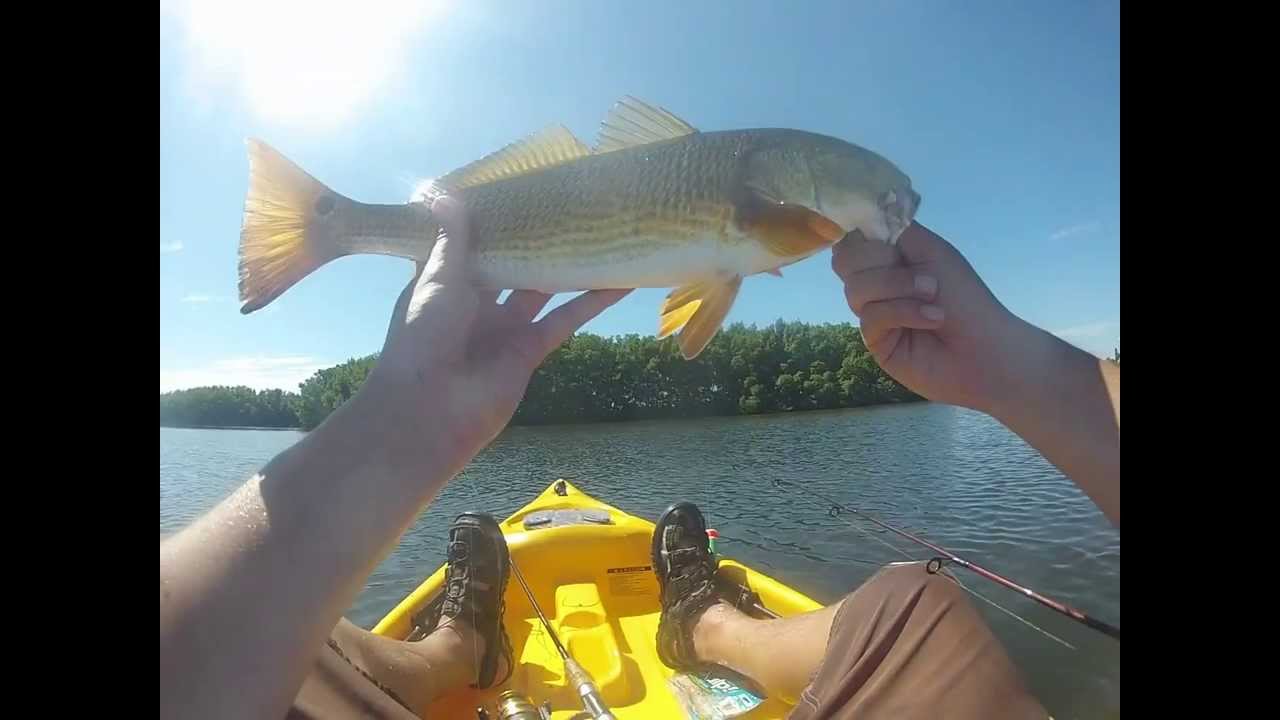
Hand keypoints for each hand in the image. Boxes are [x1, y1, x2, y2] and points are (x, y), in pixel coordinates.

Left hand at [361, 196, 630, 469]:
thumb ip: (451, 241)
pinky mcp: (531, 349)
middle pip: (516, 264)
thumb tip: (444, 192)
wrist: (430, 409)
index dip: (497, 222)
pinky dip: (593, 302)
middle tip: (570, 204)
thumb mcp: (435, 279)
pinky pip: (567, 319)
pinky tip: (620, 280)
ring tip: (603, 235)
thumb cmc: (422, 338)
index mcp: (449, 283)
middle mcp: (479, 303)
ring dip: (571, 266)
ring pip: (546, 289)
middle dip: (538, 241)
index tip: (521, 192)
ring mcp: (507, 327)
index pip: (476, 245)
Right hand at [831, 222, 1032, 415]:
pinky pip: (871, 316)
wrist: (986, 348)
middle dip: (882, 264)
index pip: (852, 239)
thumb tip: (865, 208)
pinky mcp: (875, 340)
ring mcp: (873, 312)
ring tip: (934, 297)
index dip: (860, 238)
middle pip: (844, 262)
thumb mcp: (932, 251)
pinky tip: (932, 319)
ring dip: (899, 288)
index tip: (885, 242)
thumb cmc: (966, 298)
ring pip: (855, 289)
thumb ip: (895, 228)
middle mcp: (877, 283)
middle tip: (923, 275)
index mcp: (889, 258)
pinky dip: (904, 312)